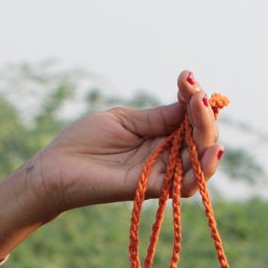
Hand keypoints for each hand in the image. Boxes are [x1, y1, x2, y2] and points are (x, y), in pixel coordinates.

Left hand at [33, 70, 222, 217]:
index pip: (190, 121)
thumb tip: (192, 100)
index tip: (187, 78)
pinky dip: (202, 170)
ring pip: (200, 164)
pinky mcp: (151, 189)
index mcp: (159, 137)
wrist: (56, 167)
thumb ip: (158, 117)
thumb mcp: (126, 120)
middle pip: (201, 142)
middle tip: (197, 96)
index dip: (195, 100)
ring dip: (208, 137)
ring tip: (204, 112)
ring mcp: (159, 174)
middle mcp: (164, 157)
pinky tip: (212, 150)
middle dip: (205, 117)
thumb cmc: (84, 142)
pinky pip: (185, 185)